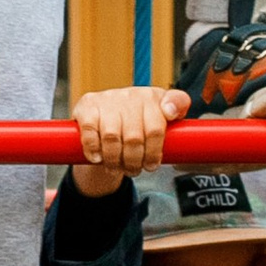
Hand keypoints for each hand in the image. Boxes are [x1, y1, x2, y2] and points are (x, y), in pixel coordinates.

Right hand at [70, 83, 189, 194]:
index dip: (154, 153)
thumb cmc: (138, 119)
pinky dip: (93, 149)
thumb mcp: (162, 114)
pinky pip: (90, 132)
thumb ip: (177, 107)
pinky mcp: (87, 106)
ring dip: (115, 159)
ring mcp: (107, 100)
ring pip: (112, 137)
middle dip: (134, 161)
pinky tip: (98, 158)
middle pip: (134, 137)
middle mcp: (130, 95)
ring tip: (117, 168)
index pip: (156, 129)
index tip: (151, 165)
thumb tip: (172, 112)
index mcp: (152, 97)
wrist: (104, 114)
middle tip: (134, 171)